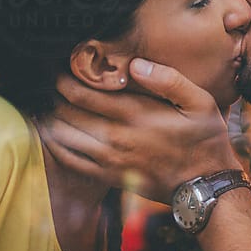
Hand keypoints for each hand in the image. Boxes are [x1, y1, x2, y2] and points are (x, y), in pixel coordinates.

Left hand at [43, 60, 238, 202]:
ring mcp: (110, 159)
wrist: (206, 186)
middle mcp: (117, 137)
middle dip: (53, 96)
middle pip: (69, 113)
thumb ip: (168, 80)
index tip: (56, 69)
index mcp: (136, 114)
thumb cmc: (206, 140)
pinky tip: (49, 134)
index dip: (65, 79)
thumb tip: (135, 64)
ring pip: (65, 136)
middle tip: (46, 85)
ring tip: (43, 105)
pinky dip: (55, 146)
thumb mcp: (200, 103)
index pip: (86, 93)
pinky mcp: (109, 176)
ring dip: (50, 119)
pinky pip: (71, 161)